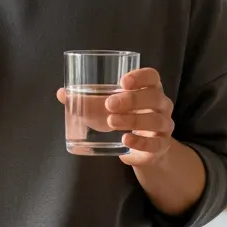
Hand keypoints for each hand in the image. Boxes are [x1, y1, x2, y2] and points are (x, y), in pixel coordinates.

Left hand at [56, 68, 174, 166]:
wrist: (144, 149)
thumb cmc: (125, 119)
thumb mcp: (107, 108)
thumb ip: (87, 100)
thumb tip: (62, 94)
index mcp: (150, 89)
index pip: (152, 77)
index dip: (140, 77)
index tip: (122, 82)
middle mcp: (162, 105)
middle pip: (154, 97)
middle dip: (131, 99)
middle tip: (109, 104)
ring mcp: (164, 126)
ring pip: (155, 120)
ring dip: (133, 119)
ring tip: (111, 122)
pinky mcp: (160, 146)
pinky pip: (155, 143)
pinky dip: (141, 142)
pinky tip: (126, 140)